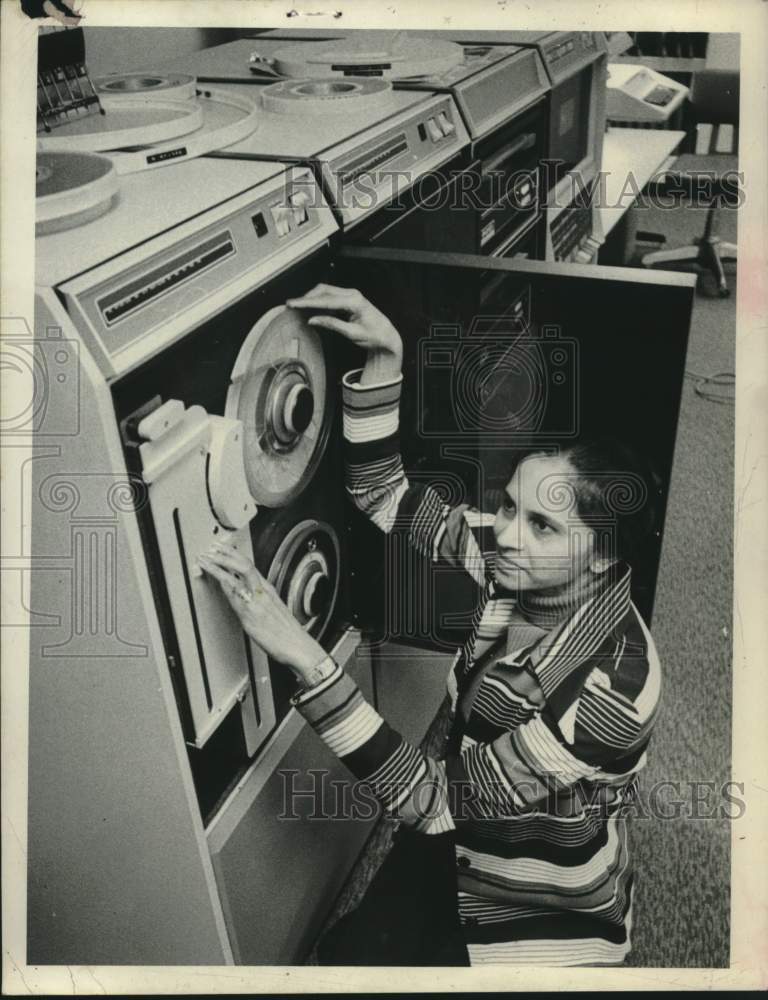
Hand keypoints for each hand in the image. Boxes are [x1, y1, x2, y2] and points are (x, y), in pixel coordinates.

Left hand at [197, 541, 325, 678]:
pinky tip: (212, 576)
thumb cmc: (287, 633)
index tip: (223, 549)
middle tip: (211, 548)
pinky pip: (233, 592)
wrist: (296, 645)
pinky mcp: (249, 613)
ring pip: (236, 575)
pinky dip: (222, 580)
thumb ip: (259, 602)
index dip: (234, 556)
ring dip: (218, 565)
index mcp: (268, 590)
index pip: (249, 566)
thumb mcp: (274, 611)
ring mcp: (255, 601)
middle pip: (243, 564)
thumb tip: (246, 600)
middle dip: (225, 554)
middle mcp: (262, 591)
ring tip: (205, 559)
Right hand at [286, 284, 402, 382]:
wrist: (387, 335)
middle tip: (291, 305)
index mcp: (354, 302)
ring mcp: (351, 295)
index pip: (325, 300)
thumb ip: (332, 325)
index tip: (294, 304)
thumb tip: (313, 319)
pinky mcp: (348, 298)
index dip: (307, 302)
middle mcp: (352, 294)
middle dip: (306, 297)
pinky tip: (310, 307)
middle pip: (323, 290)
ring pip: (325, 291)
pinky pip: (330, 296)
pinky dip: (318, 300)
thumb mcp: (352, 333)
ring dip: (311, 298)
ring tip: (297, 306)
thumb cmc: (374, 335)